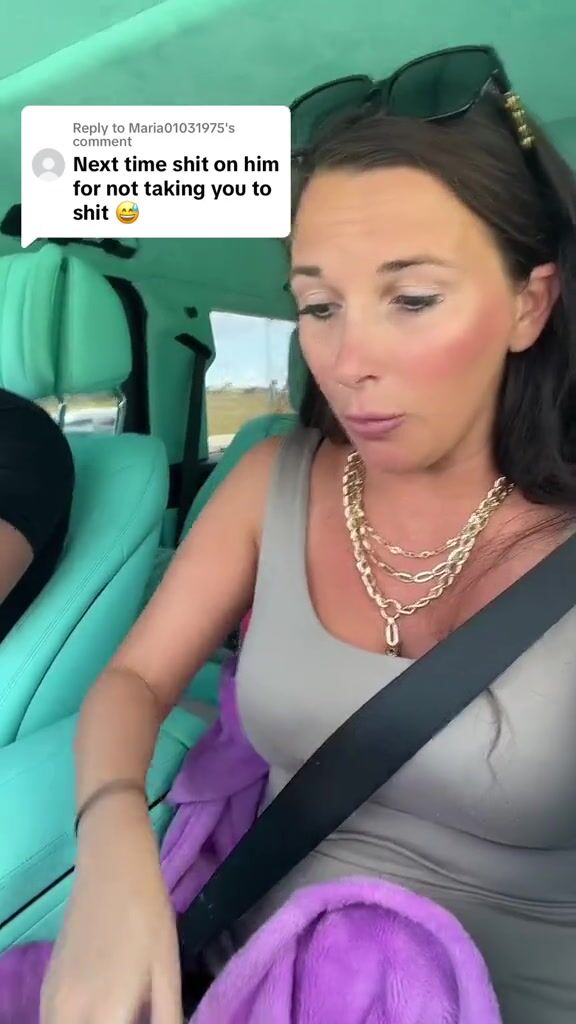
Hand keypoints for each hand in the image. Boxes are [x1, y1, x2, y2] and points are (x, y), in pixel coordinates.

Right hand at [40, 808, 181, 1023]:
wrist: (112, 867)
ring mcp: (52, 1001)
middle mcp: (70, 1014)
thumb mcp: (168, 970)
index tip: (143, 1020)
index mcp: (106, 1013)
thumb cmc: (148, 915)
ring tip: (121, 1012)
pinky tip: (101, 1010)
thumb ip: (167, 1017)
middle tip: (133, 1015)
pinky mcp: (46, 988)